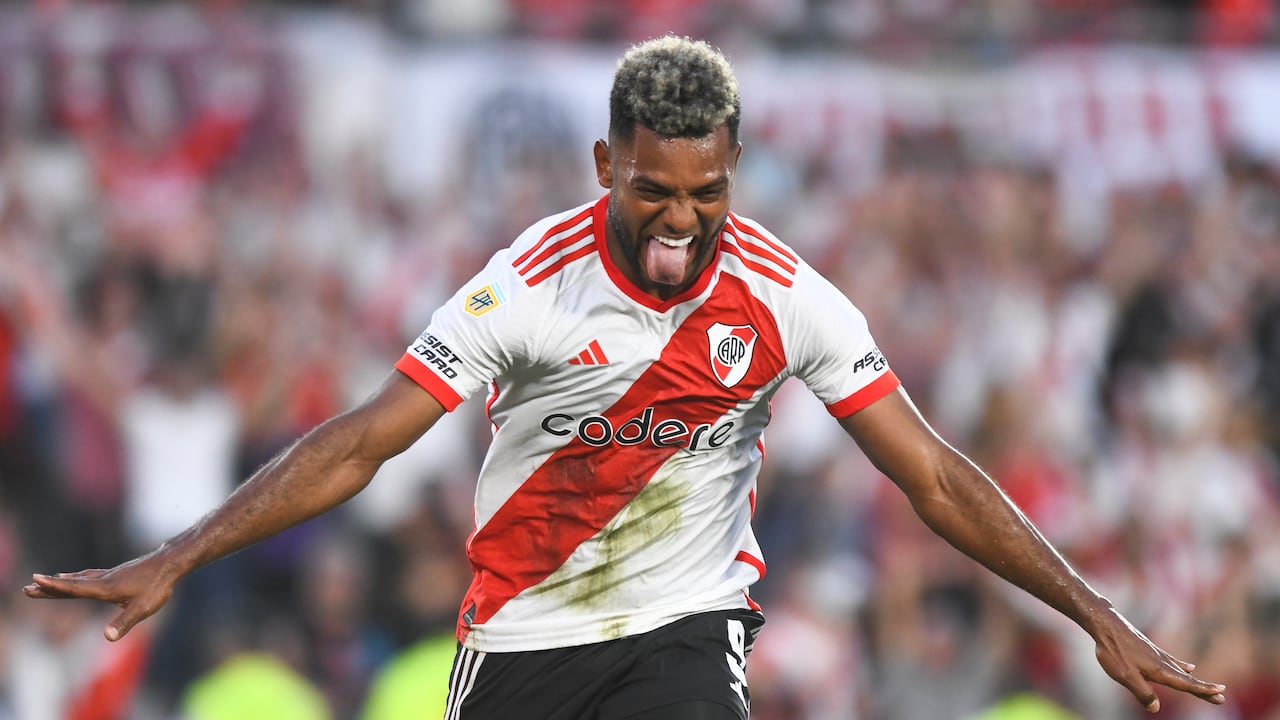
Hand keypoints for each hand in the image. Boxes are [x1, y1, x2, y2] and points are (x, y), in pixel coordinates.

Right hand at [23, 554, 180, 641]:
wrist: (169, 562)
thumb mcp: (143, 608)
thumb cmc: (157, 586)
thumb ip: (124, 623)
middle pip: (71, 584)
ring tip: (47, 580)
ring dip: (62, 581)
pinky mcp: (117, 574)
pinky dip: (77, 577)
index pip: (74, 589)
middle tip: (28, 588)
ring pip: (80, 579)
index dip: (54, 587)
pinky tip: (77, 576)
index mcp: (105, 588)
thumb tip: (106, 638)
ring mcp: (109, 575)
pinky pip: (90, 575)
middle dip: (49, 587)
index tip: (35, 582)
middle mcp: (103, 580)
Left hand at [1093, 609, 1225, 712]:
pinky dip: (1182, 666)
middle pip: (1187, 679)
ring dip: (1195, 680)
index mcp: (1158, 670)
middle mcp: (1161, 662)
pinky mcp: (1149, 649)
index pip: (1185, 684)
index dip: (1202, 690)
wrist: (1105, 624)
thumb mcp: (1125, 676)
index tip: (1220, 693)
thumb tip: (1155, 708)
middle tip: (1222, 696)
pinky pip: (1172, 661)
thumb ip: (1142, 693)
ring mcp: (1156, 654)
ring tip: (1209, 687)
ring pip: (1180, 670)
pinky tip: (1188, 667)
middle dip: (1204, 689)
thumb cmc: (1113, 650)